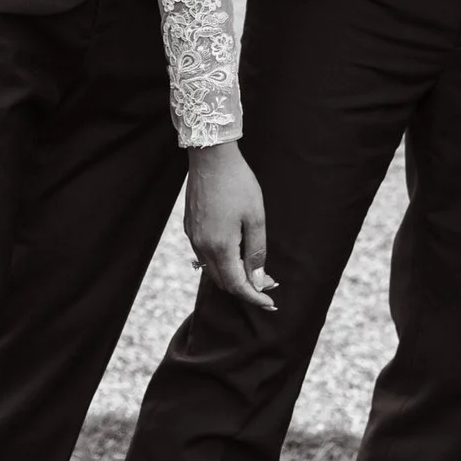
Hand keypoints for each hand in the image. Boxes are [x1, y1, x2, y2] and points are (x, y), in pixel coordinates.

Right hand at [184, 142, 275, 311]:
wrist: (210, 157)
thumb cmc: (237, 183)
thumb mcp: (255, 217)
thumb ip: (256, 250)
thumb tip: (257, 279)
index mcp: (219, 247)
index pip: (237, 284)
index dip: (254, 297)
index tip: (270, 303)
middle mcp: (201, 246)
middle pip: (223, 281)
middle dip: (245, 288)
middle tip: (267, 285)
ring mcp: (193, 237)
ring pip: (212, 269)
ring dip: (232, 275)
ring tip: (254, 271)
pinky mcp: (190, 227)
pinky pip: (204, 255)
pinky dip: (221, 262)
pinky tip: (235, 254)